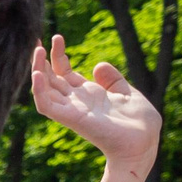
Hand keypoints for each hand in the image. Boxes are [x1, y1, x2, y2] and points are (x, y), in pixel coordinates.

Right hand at [30, 36, 159, 171]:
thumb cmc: (139, 123)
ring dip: (37, 71)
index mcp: (88, 94)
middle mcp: (76, 102)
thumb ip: (112, 79)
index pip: (64, 73)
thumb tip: (97, 65)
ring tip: (38, 50)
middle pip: (50, 79)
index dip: (58, 56)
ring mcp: (72, 110)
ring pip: (44, 90)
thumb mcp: (127, 92)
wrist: (143, 143)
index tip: (57, 38)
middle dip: (42, 60)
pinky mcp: (71, 119)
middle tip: (38, 39)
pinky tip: (37, 74)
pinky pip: (47, 106)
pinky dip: (39, 91)